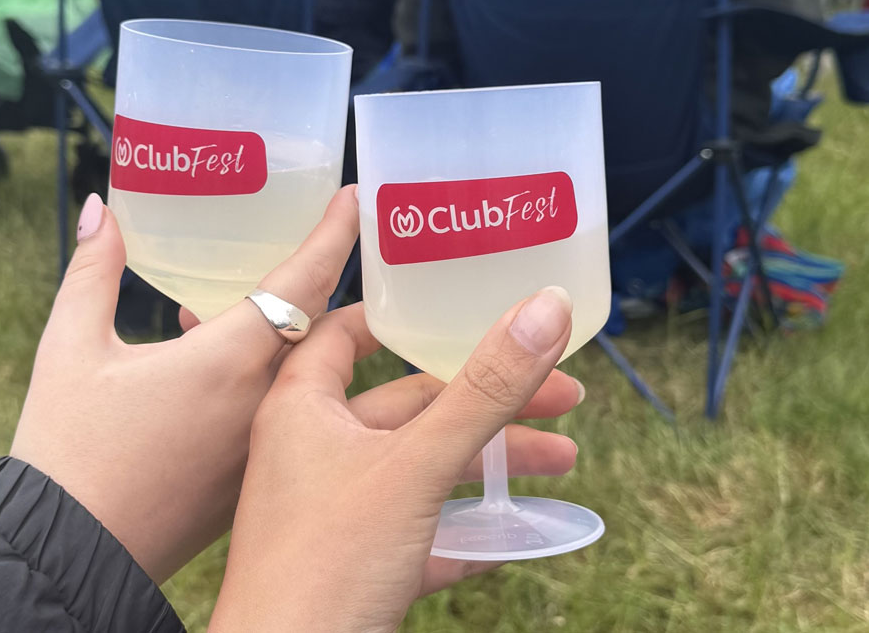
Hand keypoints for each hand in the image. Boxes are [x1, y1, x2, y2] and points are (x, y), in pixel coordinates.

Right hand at [9, 186, 358, 583]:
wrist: (68, 554)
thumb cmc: (67, 449)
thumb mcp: (69, 348)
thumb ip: (94, 271)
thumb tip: (104, 209)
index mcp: (229, 360)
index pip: (304, 282)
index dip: (333, 235)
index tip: (354, 201)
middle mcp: (265, 404)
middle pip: (332, 338)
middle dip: (358, 306)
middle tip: (368, 273)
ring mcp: (267, 451)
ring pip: (322, 388)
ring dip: (330, 352)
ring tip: (320, 320)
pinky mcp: (255, 486)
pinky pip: (298, 428)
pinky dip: (295, 392)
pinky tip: (253, 374)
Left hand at [212, 288, 578, 631]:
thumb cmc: (325, 564)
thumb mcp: (416, 467)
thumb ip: (482, 392)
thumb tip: (545, 306)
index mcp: (304, 407)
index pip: (342, 331)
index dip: (398, 315)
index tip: (456, 304)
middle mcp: (313, 450)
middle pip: (410, 405)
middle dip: (487, 401)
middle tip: (562, 396)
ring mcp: (333, 510)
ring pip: (421, 468)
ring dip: (489, 462)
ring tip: (564, 462)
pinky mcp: (353, 563)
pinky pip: (419, 531)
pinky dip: (465, 528)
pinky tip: (515, 532)